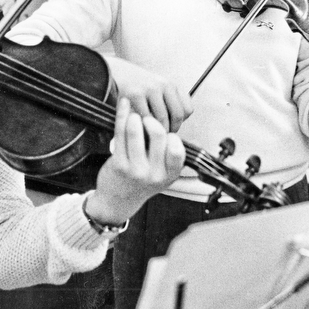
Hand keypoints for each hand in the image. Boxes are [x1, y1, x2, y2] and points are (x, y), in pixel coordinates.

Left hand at [87, 98, 184, 224]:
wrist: (117, 201)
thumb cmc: (140, 182)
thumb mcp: (163, 175)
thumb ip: (172, 156)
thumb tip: (191, 136)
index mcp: (169, 175)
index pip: (177, 150)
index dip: (171, 135)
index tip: (164, 130)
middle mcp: (154, 174)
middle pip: (159, 136)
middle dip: (152, 121)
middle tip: (147, 118)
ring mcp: (135, 170)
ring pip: (136, 132)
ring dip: (134, 117)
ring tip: (134, 115)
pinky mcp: (118, 164)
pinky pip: (120, 134)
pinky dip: (122, 116)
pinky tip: (124, 107)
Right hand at [106, 56, 192, 131]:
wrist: (111, 71)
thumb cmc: (133, 88)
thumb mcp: (154, 91)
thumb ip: (165, 107)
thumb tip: (173, 135)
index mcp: (170, 84)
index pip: (187, 110)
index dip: (180, 123)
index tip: (169, 129)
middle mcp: (163, 84)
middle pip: (177, 116)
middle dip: (170, 131)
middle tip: (159, 139)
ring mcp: (149, 88)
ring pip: (162, 119)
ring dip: (155, 132)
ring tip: (148, 136)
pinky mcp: (135, 94)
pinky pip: (145, 118)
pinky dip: (142, 127)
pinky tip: (137, 129)